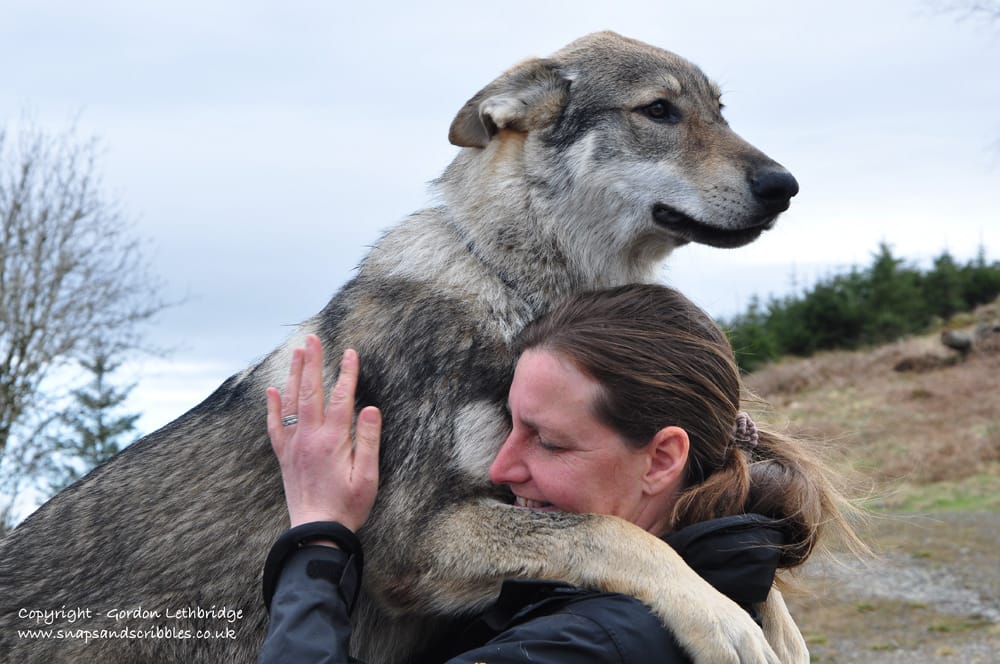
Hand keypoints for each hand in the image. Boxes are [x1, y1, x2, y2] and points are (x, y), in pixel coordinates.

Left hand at [266, 334, 380, 532]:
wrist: (315, 531)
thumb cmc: (347, 507)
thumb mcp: (368, 477)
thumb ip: (369, 441)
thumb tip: (370, 409)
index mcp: (332, 441)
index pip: (340, 398)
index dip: (347, 374)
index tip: (351, 352)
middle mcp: (309, 438)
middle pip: (310, 392)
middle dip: (313, 363)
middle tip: (313, 339)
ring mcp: (294, 446)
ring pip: (291, 402)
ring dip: (295, 375)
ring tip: (297, 353)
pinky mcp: (285, 457)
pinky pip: (275, 426)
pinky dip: (273, 406)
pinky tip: (273, 390)